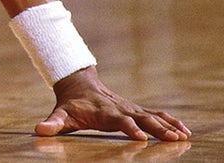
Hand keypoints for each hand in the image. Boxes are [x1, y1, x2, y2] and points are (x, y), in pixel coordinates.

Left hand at [36, 67, 190, 141]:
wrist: (78, 84)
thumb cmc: (70, 105)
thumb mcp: (60, 114)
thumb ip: (52, 123)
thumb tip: (38, 131)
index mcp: (105, 112)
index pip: (120, 121)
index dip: (130, 128)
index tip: (141, 138)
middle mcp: (121, 108)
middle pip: (142, 118)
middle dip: (158, 128)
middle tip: (174, 139)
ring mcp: (130, 108)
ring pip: (153, 116)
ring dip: (170, 125)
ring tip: (185, 136)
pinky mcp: (136, 109)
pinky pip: (157, 114)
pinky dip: (171, 121)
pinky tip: (185, 131)